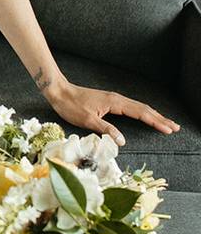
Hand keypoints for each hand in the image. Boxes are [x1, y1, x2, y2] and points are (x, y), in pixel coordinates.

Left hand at [44, 81, 180, 145]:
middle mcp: (117, 99)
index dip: (155, 122)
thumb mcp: (87, 120)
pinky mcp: (109, 101)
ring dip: (153, 115)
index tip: (169, 129)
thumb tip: (122, 141)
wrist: (59, 91)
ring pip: (138, 107)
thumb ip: (106, 130)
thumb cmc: (71, 105)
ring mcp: (113, 98)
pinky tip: (144, 116)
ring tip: (165, 122)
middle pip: (143, 108)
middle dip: (160, 118)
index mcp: (115, 102)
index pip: (140, 113)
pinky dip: (142, 112)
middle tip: (175, 127)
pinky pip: (131, 106)